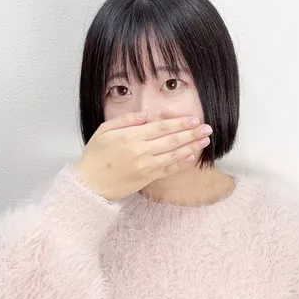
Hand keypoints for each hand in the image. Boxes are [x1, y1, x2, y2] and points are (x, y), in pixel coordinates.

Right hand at [72, 111, 212, 201]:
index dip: (180, 123)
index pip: (162, 127)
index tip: (194, 120)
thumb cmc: (95, 156)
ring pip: (174, 155)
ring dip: (192, 147)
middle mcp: (142, 151)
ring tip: (205, 141)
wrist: (90, 184)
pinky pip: (169, 169)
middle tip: (207, 129)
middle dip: (192, 133)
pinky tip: (192, 156)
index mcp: (132, 136)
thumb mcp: (105, 130)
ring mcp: (146, 166)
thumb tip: (145, 114)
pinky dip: (182, 163)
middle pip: (173, 140)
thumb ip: (126, 120)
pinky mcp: (147, 178)